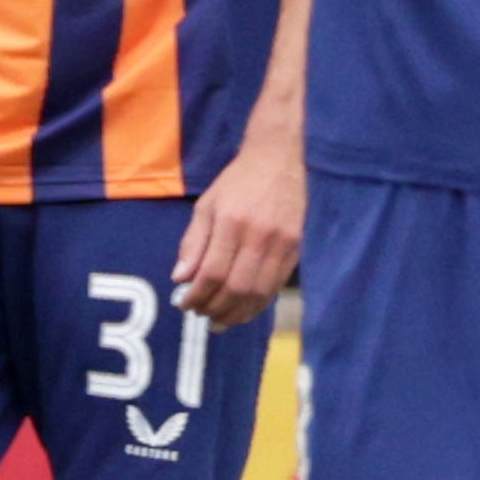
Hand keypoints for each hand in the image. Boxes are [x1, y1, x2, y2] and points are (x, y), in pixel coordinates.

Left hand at [173, 130, 306, 324]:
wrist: (284, 159)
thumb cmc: (240, 181)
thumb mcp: (207, 205)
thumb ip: (193, 242)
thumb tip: (181, 278)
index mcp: (231, 221)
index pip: (211, 272)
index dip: (196, 295)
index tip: (184, 305)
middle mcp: (259, 235)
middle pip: (236, 287)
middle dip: (215, 308)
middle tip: (202, 316)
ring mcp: (283, 243)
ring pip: (259, 292)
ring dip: (238, 312)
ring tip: (222, 320)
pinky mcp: (298, 249)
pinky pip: (276, 286)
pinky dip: (259, 304)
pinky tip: (245, 310)